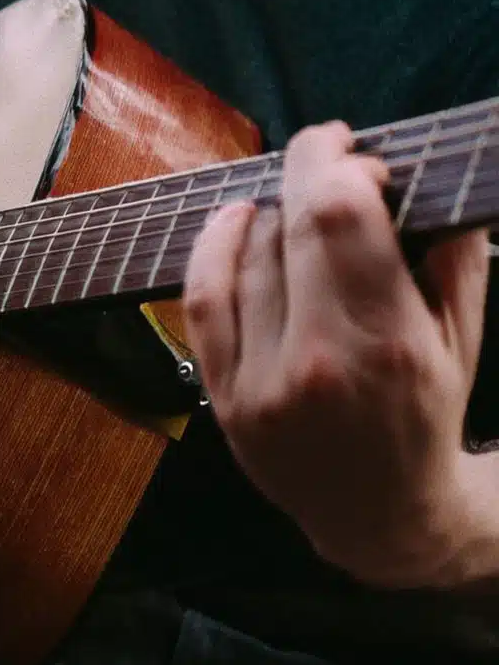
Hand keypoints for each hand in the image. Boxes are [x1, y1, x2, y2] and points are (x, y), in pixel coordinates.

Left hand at [183, 121, 491, 588]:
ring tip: (295, 206)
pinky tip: (234, 220)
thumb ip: (453, 256)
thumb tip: (422, 178)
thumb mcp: (464, 341)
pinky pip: (201, 300)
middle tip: (325, 152)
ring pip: (246, 257)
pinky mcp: (222, 396)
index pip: (340, 216)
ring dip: (271, 213)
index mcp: (388, 343)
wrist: (376, 515)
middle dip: (307, 170)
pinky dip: (213, 248)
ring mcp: (259, 382)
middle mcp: (316, 361)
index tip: (350, 149)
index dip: (338, 162)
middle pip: (290, 227)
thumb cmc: (426, 419)